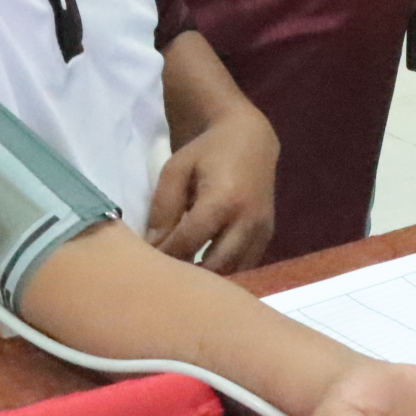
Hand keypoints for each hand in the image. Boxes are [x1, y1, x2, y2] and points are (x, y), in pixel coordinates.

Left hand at [146, 105, 277, 272]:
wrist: (250, 138)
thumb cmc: (207, 151)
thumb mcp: (176, 170)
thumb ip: (164, 208)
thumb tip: (154, 246)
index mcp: (223, 200)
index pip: (189, 243)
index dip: (166, 256)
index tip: (147, 263)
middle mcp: (248, 220)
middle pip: (215, 266)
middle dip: (188, 274)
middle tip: (166, 274)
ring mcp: (262, 230)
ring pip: (233, 271)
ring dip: (208, 276)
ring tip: (185, 274)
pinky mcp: (268, 235)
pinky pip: (246, 265)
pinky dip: (226, 270)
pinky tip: (206, 266)